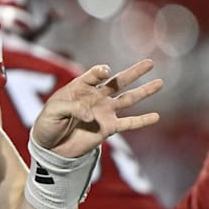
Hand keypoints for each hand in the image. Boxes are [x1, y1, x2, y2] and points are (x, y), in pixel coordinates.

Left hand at [31, 59, 161, 158]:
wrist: (50, 146)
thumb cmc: (48, 123)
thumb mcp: (54, 111)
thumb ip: (73, 108)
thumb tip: (93, 115)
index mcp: (80, 86)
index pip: (94, 75)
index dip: (100, 72)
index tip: (105, 72)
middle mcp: (96, 96)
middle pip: (118, 82)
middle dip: (134, 72)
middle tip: (150, 62)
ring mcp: (104, 112)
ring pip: (128, 99)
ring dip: (144, 91)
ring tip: (160, 82)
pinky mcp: (108, 128)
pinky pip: (128, 123)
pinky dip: (142, 121)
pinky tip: (156, 116)